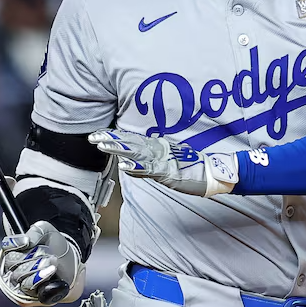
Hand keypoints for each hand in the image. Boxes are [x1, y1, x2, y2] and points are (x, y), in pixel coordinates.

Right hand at [0, 221, 83, 306]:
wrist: (71, 258)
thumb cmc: (54, 243)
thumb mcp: (46, 230)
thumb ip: (34, 232)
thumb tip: (26, 241)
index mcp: (15, 252)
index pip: (6, 249)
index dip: (14, 244)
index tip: (27, 241)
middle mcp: (16, 268)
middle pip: (13, 264)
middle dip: (32, 257)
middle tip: (49, 253)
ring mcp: (24, 282)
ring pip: (21, 278)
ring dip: (37, 269)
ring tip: (53, 262)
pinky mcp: (35, 293)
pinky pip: (31, 290)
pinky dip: (40, 279)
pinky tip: (50, 272)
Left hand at [88, 129, 238, 197]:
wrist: (212, 172)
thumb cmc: (190, 168)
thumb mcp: (164, 166)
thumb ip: (146, 165)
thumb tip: (128, 165)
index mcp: (157, 147)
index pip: (132, 140)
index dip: (114, 136)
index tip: (98, 134)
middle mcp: (157, 150)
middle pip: (131, 143)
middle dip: (111, 140)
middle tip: (93, 137)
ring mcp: (162, 160)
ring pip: (137, 153)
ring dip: (119, 149)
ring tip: (103, 146)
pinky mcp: (168, 172)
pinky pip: (150, 169)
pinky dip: (137, 167)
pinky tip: (124, 165)